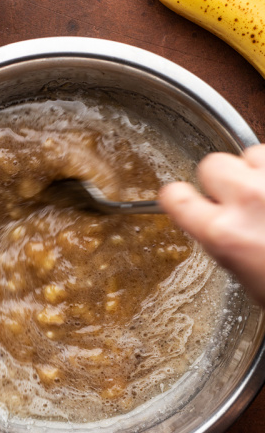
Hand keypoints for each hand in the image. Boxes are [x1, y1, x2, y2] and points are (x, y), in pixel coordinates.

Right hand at [159, 145, 264, 305]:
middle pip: (214, 164)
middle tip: (242, 199)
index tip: (183, 198)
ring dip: (260, 170)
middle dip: (224, 179)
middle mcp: (250, 201)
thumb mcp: (251, 280)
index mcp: (226, 234)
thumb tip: (223, 227)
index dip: (179, 197)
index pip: (176, 197)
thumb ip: (229, 244)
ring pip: (254, 152)